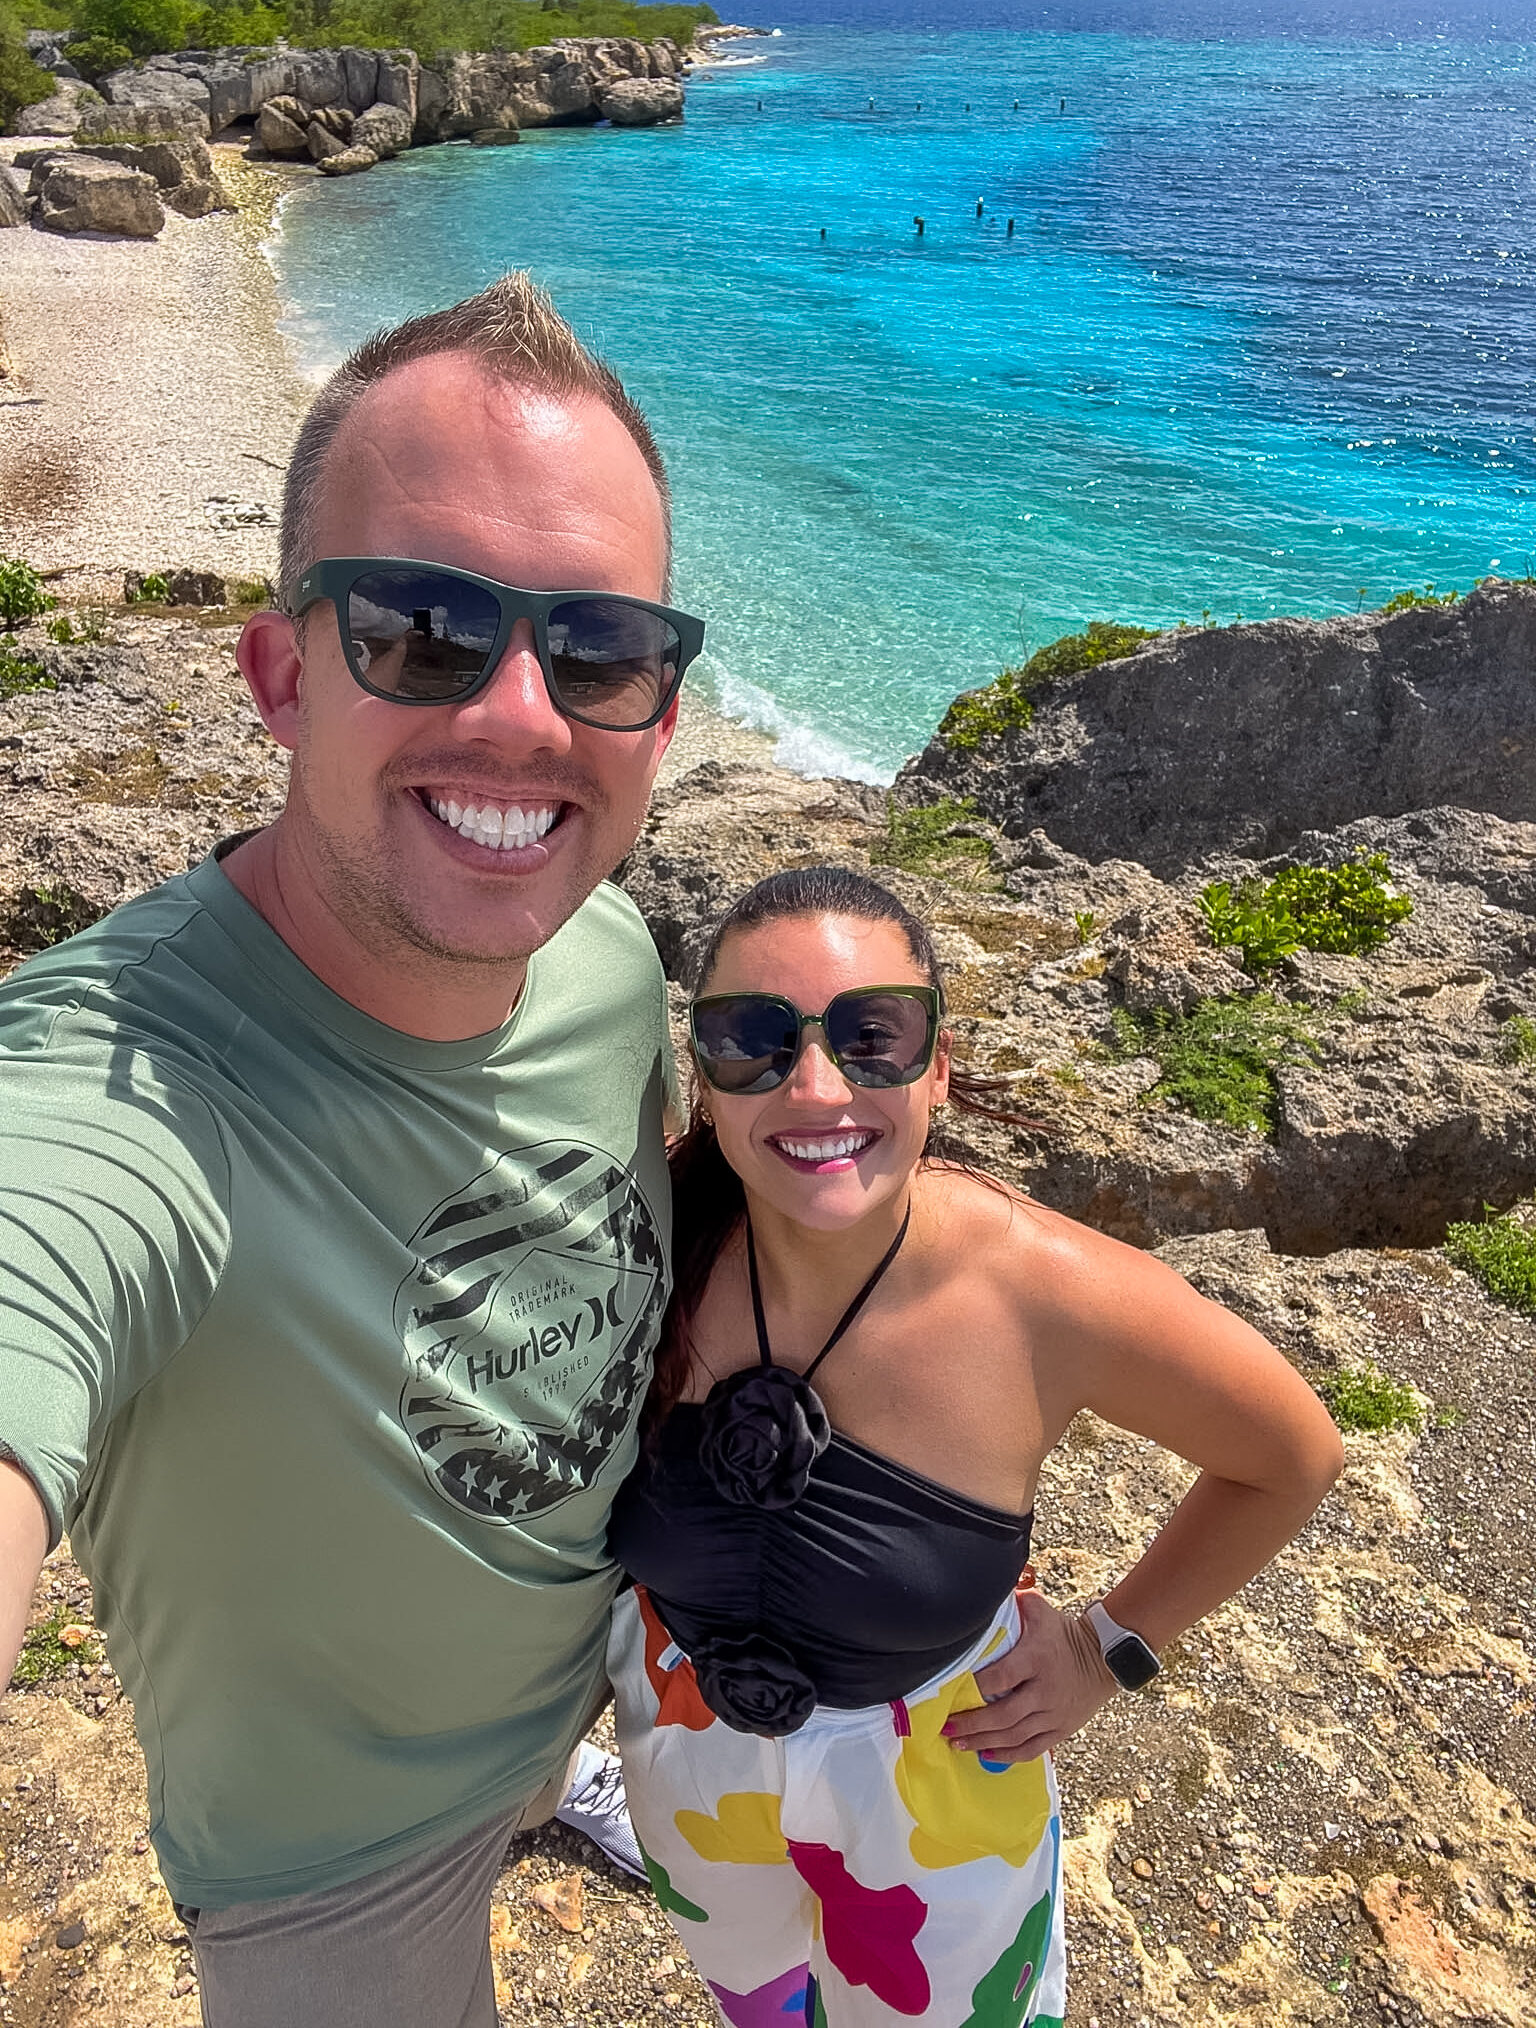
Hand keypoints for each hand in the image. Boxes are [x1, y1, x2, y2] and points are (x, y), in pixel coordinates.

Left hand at [942, 1589, 1118, 1763]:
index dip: (976, 1685)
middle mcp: (1044, 1691)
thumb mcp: (1040, 1611)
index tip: (952, 1689)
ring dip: (983, 1742)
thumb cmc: (1063, 1634)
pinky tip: (985, 1754)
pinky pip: (1032, 1749)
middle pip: (1004, 1715)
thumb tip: (986, 1589)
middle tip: (946, 1726)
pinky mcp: (1061, 1730)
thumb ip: (1015, 1602)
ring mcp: (1053, 1714)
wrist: (1104, 1658)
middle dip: (972, 1724)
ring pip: (1014, 1736)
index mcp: (1036, 1659)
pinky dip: (1007, 1755)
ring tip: (957, 1743)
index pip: (1001, 1676)